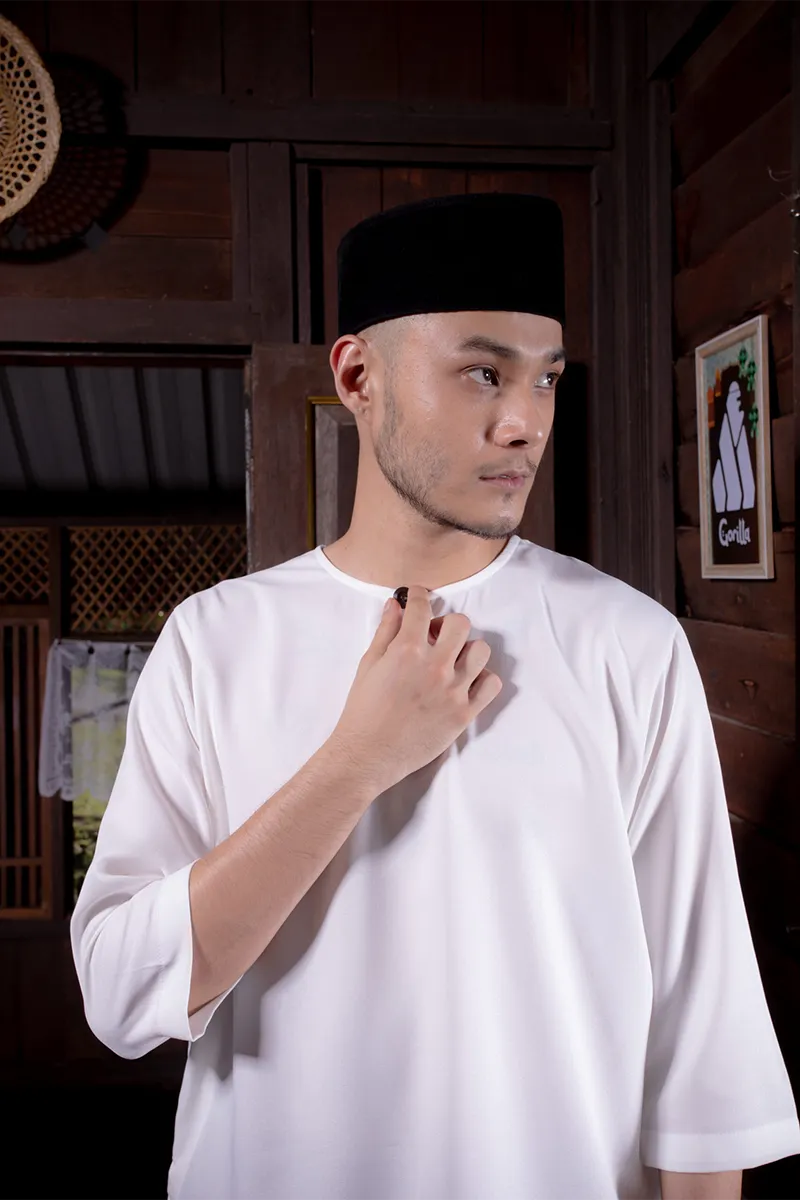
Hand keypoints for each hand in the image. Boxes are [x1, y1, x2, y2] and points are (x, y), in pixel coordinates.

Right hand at [329, 585, 502, 793]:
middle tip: (434, 637)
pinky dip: (483, 679)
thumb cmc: (363, 711)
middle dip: (447, 624)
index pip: (422, 608)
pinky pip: (491, 684)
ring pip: (481, 650)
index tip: (419, 597)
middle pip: (460, 624)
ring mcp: (453, 691)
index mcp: (407, 651)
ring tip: (452, 661)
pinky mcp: (464, 713)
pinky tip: (466, 682)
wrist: (368, 755)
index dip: (420, 596)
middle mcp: (434, 667)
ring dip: (467, 650)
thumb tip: (396, 605)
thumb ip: (385, 632)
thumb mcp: (368, 665)